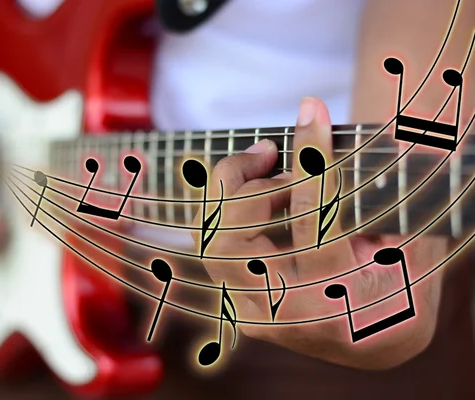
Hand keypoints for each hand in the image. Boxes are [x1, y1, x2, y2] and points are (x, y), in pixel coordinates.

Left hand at [192, 97, 445, 369]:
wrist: (373, 338)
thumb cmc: (399, 286)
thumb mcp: (412, 245)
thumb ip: (396, 197)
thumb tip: (386, 138)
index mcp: (334, 304)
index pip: (311, 221)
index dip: (310, 160)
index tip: (311, 114)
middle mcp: (281, 315)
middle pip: (230, 242)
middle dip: (247, 185)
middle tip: (272, 152)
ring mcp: (252, 311)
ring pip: (212, 241)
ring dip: (230, 189)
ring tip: (265, 162)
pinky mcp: (237, 299)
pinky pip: (214, 242)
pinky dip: (225, 202)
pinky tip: (255, 182)